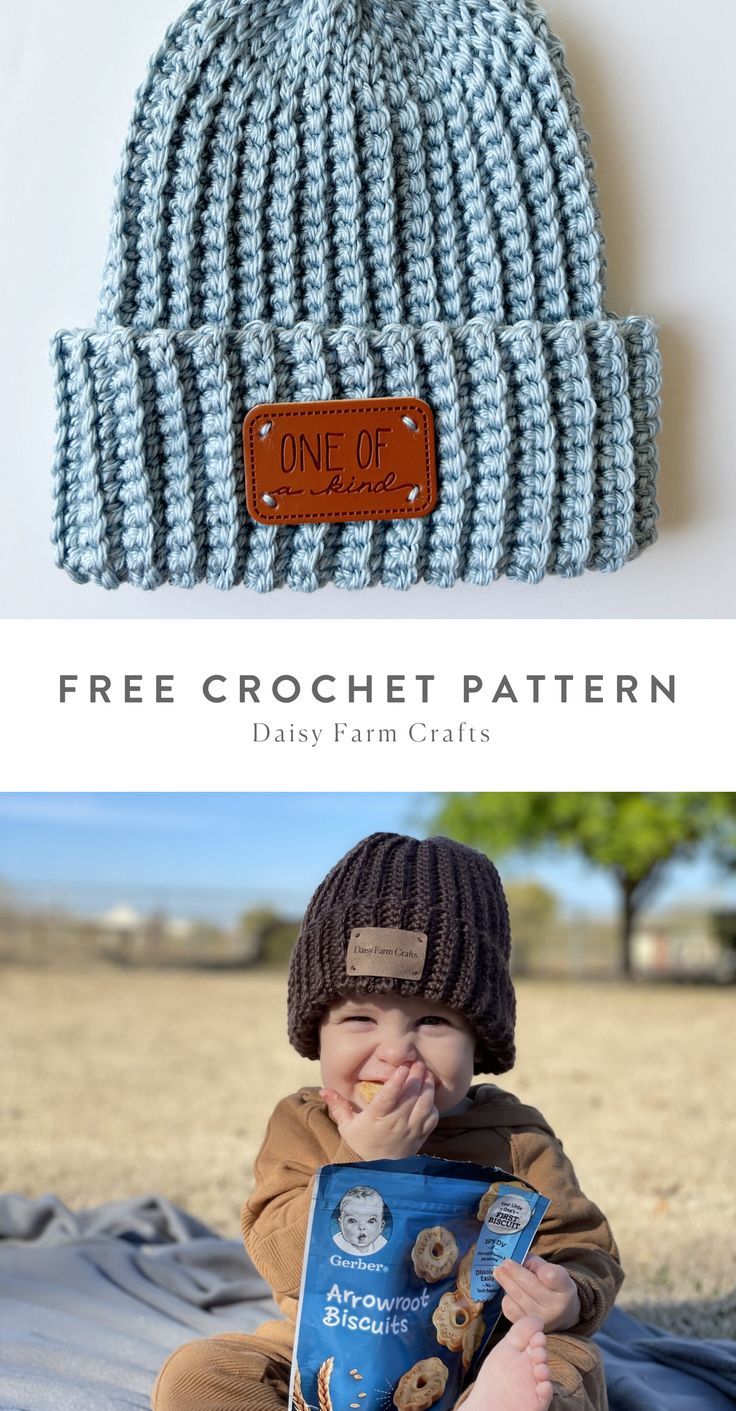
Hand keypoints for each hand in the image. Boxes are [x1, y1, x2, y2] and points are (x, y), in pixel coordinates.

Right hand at [319, 1061, 438, 1159]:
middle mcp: (396, 1124)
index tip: (403, 1067)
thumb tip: (323, 1089)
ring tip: (426, 1073)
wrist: (376, 1171)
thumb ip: (337, 1105)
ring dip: (427, 1087)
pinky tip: (429, 1093)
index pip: (388, 1098)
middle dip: (416, 1077)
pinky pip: (432, 1118)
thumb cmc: (360, 1144)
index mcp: (376, 1119)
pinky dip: (433, 1104)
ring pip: (424, 1105)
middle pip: (410, 1097)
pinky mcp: (421, 1137)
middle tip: (418, 1062)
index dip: (397, 1081)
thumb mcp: (346, 1126)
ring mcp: (410, 1131)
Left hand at [494, 1253, 580, 1332]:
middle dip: (514, 1273)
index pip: (553, 1278)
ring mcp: (541, 1320)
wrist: (562, 1315)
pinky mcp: (528, 1327)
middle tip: (503, 1263)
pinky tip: (508, 1291)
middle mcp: (554, 1307)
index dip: (543, 1271)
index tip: (529, 1262)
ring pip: (518, 1297)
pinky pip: (510, 1310)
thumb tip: (516, 1260)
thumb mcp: (554, 1271)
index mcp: (564, 1288)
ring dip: (506, 1283)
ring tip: (499, 1272)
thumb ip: (537, 1263)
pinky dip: (507, 1298)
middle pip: (531, 1286)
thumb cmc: (554, 1287)